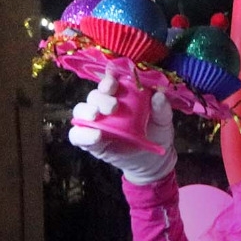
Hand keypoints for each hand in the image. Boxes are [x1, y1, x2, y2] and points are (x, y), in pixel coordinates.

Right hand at [69, 67, 176, 184]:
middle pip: (94, 96)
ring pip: (81, 111)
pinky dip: (82, 135)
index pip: (109, 83)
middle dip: (100, 98)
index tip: (113, 83)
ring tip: (96, 116)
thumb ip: (161, 109)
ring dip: (87, 111)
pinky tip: (95, 136)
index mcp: (120, 95)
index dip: (108, 80)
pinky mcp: (89, 141)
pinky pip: (77, 135)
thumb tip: (159, 96)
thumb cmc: (156, 134)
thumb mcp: (162, 121)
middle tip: (113, 106)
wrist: (153, 160)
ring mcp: (95, 123)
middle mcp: (104, 106)